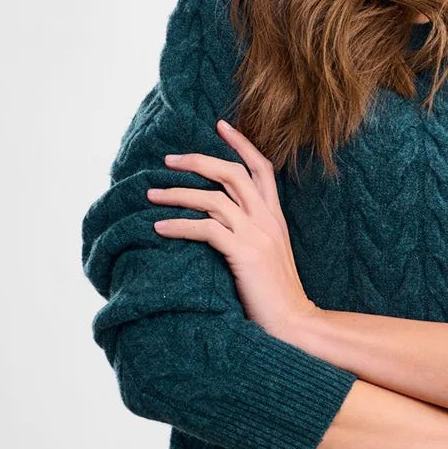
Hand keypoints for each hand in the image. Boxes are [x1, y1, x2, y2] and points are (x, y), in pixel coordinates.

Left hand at [146, 118, 315, 338]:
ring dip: (178, 193)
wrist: (296, 324)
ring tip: (151, 195)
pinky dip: (178, 226)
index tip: (220, 125)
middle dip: (198, 160)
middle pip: (232, 173)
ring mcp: (257, 235)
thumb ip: (252, 235)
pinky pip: (205, 229)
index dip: (241, 143)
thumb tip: (221, 224)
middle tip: (168, 160)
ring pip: (213, 198)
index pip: (261, 168)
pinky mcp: (244, 254)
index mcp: (276, 217)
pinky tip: (159, 229)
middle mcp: (268, 220)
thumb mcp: (269, 256)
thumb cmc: (277, 296)